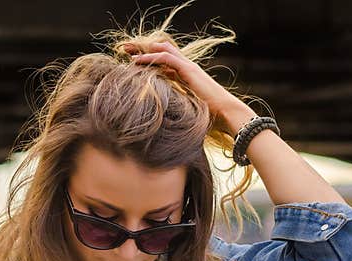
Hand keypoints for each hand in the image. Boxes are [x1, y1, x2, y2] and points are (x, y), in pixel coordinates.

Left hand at [123, 41, 256, 136]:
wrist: (226, 114)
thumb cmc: (210, 118)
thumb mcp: (186, 110)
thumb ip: (176, 108)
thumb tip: (161, 120)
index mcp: (186, 75)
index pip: (165, 61)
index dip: (149, 59)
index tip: (131, 62)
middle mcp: (187, 68)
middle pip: (163, 50)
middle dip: (144, 49)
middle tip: (125, 50)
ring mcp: (189, 67)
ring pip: (163, 50)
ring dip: (144, 50)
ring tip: (126, 52)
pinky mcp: (189, 70)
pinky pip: (166, 58)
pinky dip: (151, 57)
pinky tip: (137, 61)